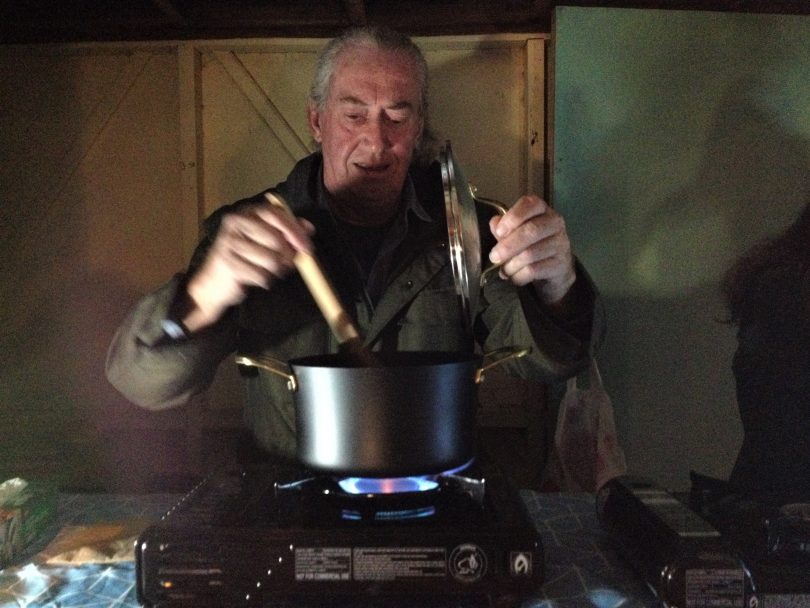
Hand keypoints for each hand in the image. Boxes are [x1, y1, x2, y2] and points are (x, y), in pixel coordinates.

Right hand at [183, 202, 314, 329]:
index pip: (276, 215)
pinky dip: (264, 281)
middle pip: (276, 239)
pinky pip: (261, 276)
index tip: (307, 248)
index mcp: (246, 212)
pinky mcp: (228, 264)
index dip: (294, 231)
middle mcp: (235, 223)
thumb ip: (286, 231)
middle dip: (286, 256)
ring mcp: (229, 243)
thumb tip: (309, 228)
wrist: (213, 283)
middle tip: (284, 265)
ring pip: (271, 260)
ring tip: (268, 271)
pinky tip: (256, 279)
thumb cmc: (244, 258)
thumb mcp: (265, 240)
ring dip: (276, 271)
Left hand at [488, 195, 575, 305]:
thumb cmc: (531, 245)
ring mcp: (560, 243)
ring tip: (504, 271)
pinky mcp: (560, 264)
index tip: (499, 232)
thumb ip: (504, 227)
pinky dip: (519, 276)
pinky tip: (514, 277)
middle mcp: (554, 223)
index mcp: (541, 209)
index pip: (530, 204)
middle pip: (531, 231)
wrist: (556, 268)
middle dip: (508, 246)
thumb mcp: (516, 233)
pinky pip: (534, 270)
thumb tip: (494, 223)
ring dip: (511, 265)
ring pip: (530, 254)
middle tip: (494, 257)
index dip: (513, 217)